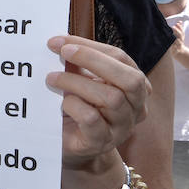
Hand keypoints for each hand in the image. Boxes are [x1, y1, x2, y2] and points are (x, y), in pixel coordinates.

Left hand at [46, 35, 150, 169]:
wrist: (70, 147)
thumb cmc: (76, 109)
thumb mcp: (79, 82)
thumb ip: (77, 64)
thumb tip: (61, 41)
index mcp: (134, 86)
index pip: (121, 58)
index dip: (90, 47)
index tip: (59, 41)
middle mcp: (136, 107)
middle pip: (131, 78)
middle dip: (94, 59)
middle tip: (63, 53)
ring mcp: (122, 127)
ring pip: (112, 98)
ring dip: (77, 82)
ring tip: (52, 78)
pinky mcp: (102, 142)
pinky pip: (92, 119)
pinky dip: (74, 105)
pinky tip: (62, 103)